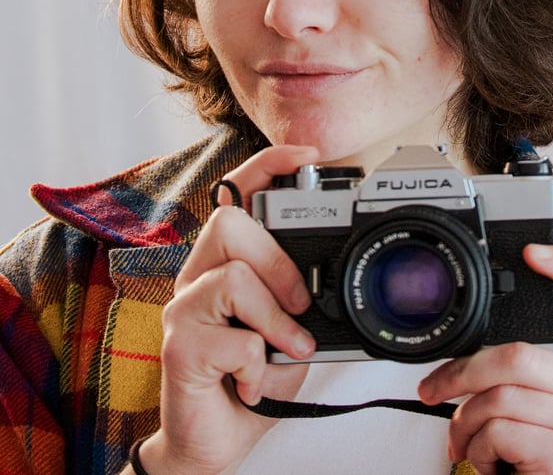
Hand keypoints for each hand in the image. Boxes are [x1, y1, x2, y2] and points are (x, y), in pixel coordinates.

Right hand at [139, 145, 319, 474]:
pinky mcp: (178, 347)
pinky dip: (258, 365)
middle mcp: (198, 275)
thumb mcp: (288, 327)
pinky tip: (252, 382)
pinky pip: (235, 338)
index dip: (267, 164)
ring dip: (276, 319)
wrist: (218, 442)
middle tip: (301, 305)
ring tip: (287, 349)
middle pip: (231, 223)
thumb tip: (331, 278)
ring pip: (234, 276)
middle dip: (280, 262)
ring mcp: (182, 309)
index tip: (307, 156)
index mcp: (224, 261)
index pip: (235, 194)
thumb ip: (299, 297)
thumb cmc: (254, 376)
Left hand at [418, 244, 552, 474]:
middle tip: (434, 387)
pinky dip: (477, 448)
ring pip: (501, 396)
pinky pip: (501, 431)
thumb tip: (473, 341)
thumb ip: (529, 363)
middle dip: (462, 373)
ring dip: (465, 421)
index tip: (532, 252)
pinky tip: (488, 459)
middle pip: (521, 355)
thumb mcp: (541, 398)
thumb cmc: (537, 450)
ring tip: (466, 437)